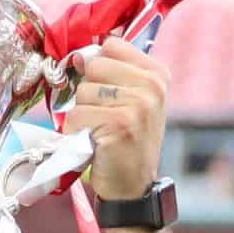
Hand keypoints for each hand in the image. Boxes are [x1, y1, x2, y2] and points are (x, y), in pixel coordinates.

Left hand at [62, 35, 168, 201]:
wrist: (134, 186)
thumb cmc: (128, 141)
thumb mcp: (133, 100)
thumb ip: (113, 72)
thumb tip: (81, 56)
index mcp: (157, 74)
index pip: (111, 46)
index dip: (99, 67)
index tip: (107, 90)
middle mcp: (152, 86)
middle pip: (94, 66)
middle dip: (90, 93)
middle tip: (105, 116)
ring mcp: (137, 105)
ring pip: (82, 92)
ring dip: (83, 114)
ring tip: (101, 131)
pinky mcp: (118, 124)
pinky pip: (76, 115)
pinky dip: (77, 132)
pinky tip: (95, 143)